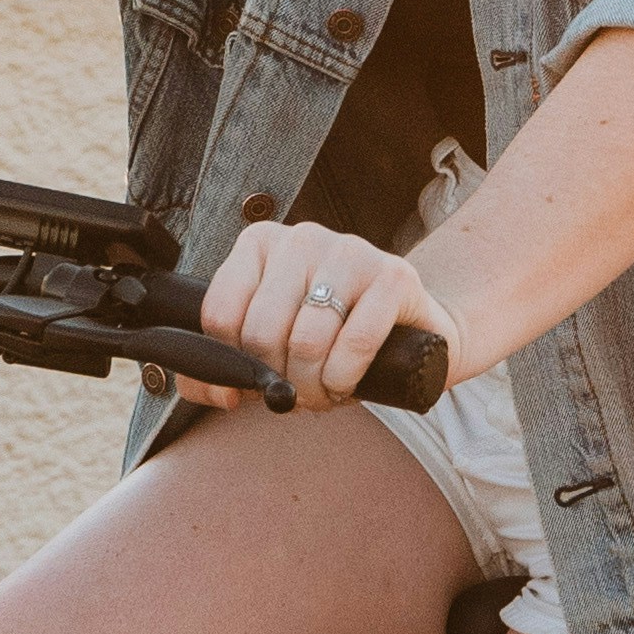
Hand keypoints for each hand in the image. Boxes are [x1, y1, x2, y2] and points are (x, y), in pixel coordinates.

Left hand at [190, 216, 447, 411]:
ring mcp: (350, 252)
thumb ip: (227, 369)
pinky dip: (344, 380)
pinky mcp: (393, 276)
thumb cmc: (332, 337)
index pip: (220, 314)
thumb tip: (220, 394)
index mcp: (259, 243)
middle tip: (298, 395)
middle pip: (262, 331)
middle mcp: (301, 238)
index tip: (260, 378)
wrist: (413, 328)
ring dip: (313, 387)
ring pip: (306, 341)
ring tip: (324, 392)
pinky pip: (353, 344)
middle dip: (279, 380)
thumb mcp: (272, 345)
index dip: (236, 364)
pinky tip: (347, 384)